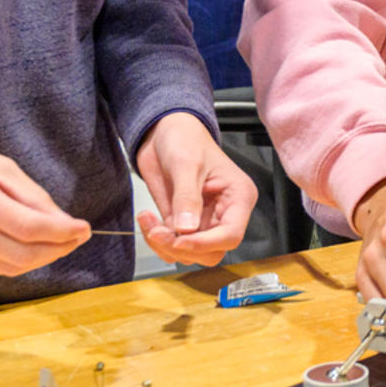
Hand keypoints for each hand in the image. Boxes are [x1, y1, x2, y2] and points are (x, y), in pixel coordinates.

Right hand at [0, 121, 90, 275]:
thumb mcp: (0, 164)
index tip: (84, 228)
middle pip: (20, 255)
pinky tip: (30, 246)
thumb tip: (64, 223)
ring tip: (59, 242)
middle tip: (76, 238)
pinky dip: (16, 260)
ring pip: (8, 267)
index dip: (62, 233)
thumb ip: (33, 196)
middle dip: (56, 250)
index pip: (28, 228)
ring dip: (40, 259)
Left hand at [135, 113, 257, 266]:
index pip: (231, 234)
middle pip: (212, 251)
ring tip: (149, 222)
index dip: (206, 243)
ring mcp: (203, 221)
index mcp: (238, 197)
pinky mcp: (183, 224)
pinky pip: (173, 246)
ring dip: (166, 246)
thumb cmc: (185, 138)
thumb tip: (186, 229)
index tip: (179, 240)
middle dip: (182, 247)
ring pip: (191, 254)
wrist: (163, 132)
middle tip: (158, 232)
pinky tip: (147, 220)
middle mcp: (224, 213)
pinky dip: (157, 241)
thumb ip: (187, 198)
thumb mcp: (186, 165)